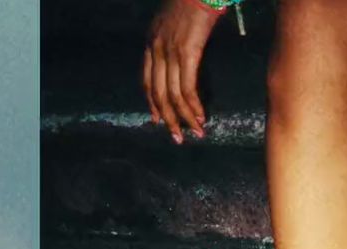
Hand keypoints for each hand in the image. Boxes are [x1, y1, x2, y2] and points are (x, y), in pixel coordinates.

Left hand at [143, 0, 219, 143]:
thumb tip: (179, 58)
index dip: (152, 104)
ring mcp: (170, 53)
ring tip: (195, 132)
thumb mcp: (172, 23)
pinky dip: (194, 105)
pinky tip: (200, 116)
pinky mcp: (187, 54)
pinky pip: (187, 88)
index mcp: (150, 43)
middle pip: (157, 94)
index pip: (146, 82)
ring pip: (173, 95)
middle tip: (177, 137)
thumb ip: (170, 42)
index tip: (157, 120)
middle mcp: (156, 50)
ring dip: (184, 117)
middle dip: (168, 119)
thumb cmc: (191, 3)